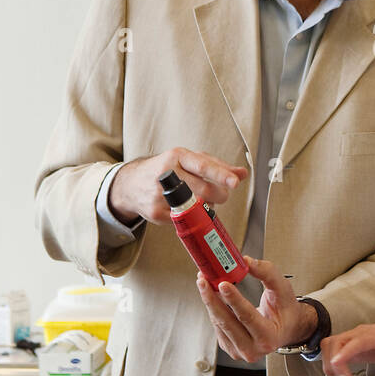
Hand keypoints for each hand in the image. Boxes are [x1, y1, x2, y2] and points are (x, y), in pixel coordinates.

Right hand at [109, 148, 248, 225]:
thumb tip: (242, 173)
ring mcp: (159, 195)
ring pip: (194, 206)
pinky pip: (183, 219)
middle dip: (219, 195)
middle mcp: (167, 174)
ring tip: (202, 200)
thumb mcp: (189, 160)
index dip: (221, 175)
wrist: (132, 183)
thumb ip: (217, 166)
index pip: (203, 166)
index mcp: (177, 156)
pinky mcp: (155, 213)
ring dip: (206, 206)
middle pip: (202, 190)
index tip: (235, 182)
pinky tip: (185, 208)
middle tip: (223, 195)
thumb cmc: (167, 168)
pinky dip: (190, 216)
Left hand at [195, 256, 315, 361]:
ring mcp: (239, 351)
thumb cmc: (285, 310)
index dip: (233, 300)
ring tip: (205, 283)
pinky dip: (214, 308)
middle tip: (204, 281)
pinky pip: (217, 326)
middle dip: (212, 299)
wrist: (286, 327)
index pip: (247, 317)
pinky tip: (212, 295)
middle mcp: (252, 349)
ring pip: (219, 323)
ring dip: (210, 301)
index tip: (222, 284)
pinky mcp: (229, 347)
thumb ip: (268, 273)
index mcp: (268, 338)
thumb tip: (246, 261)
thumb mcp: (283, 289)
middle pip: (227, 322)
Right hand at [320, 323, 374, 375]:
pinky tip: (339, 372)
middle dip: (336, 362)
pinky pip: (331, 348)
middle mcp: (363, 332)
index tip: (336, 363)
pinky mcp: (349, 343)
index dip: (345, 351)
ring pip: (330, 344)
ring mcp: (354, 336)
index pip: (359, 341)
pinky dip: (329, 361)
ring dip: (330, 362)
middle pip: (338, 341)